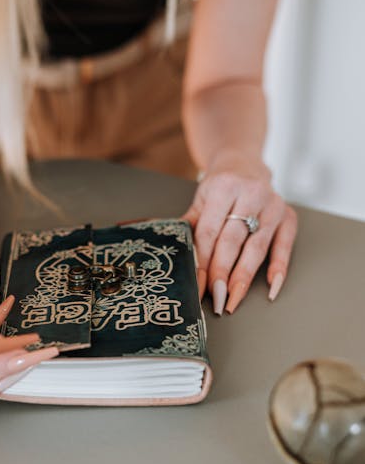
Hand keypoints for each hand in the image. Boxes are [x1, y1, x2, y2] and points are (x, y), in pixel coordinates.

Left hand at [183, 157, 296, 314]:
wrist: (244, 164)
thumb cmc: (220, 187)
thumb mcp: (200, 199)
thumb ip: (189, 225)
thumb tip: (175, 257)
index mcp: (224, 188)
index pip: (210, 231)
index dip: (203, 261)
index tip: (197, 285)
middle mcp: (251, 194)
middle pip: (232, 241)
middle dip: (222, 273)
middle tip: (216, 299)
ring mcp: (272, 205)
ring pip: (256, 247)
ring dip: (244, 277)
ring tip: (234, 299)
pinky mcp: (288, 215)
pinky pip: (285, 245)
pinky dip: (279, 267)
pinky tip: (271, 287)